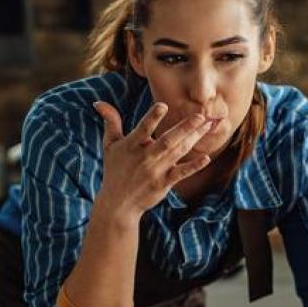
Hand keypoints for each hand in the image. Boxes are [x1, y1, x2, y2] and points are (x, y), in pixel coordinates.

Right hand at [92, 101, 212, 220]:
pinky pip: (181, 173)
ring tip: (208, 125)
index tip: (163, 106)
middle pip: (167, 140)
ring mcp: (156, 171)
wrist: (118, 203)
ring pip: (178, 152)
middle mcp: (145, 158)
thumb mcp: (110, 145)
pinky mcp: (164, 183)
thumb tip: (99, 102)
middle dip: (185, 128)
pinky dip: (194, 166)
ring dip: (194, 139)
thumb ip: (111, 122)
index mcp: (131, 146)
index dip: (152, 118)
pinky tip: (206, 158)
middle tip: (201, 115)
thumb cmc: (115, 170)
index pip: (143, 129)